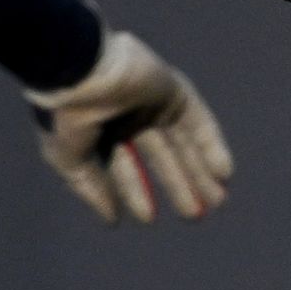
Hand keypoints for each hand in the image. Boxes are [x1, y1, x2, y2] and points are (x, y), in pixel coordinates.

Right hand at [26, 30, 231, 223]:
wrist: (78, 71)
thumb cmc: (67, 116)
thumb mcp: (71, 159)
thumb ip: (92, 187)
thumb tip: (111, 218)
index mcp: (100, 129)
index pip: (124, 166)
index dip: (136, 193)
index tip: (148, 218)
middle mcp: (128, 114)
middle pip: (161, 156)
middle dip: (179, 185)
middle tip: (195, 215)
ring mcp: (151, 99)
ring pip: (182, 141)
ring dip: (200, 170)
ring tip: (217, 201)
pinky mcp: (172, 88)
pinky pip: (197, 120)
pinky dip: (211, 145)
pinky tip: (223, 172)